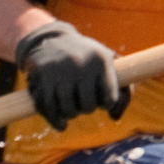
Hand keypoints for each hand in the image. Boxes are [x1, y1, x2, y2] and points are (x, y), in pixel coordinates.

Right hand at [14, 21, 129, 131]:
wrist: (53, 39)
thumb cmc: (88, 58)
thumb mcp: (110, 65)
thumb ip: (123, 91)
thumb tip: (115, 117)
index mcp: (101, 61)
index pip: (110, 96)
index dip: (108, 103)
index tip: (104, 101)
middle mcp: (80, 64)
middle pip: (88, 105)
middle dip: (88, 109)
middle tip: (85, 104)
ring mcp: (59, 71)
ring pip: (67, 109)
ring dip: (71, 115)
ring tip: (73, 111)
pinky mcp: (40, 76)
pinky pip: (47, 107)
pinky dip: (55, 120)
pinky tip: (61, 124)